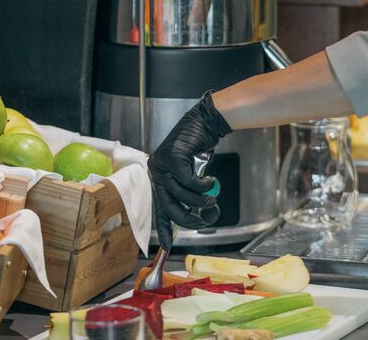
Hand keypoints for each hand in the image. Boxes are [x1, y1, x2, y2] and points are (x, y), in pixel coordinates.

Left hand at [148, 92, 230, 248]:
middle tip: (206, 219)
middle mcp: (155, 171)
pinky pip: (188, 181)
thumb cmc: (200, 149)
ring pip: (181, 194)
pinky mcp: (171, 157)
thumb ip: (190, 194)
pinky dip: (203, 184)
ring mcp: (161, 163)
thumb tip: (201, 215)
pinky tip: (210, 179)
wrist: (205, 123)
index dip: (163, 227)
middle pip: (168, 205)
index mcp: (158, 177)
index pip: (158, 207)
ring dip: (201, 199)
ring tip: (212, 196)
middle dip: (189, 218)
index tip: (166, 245)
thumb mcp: (193, 175)